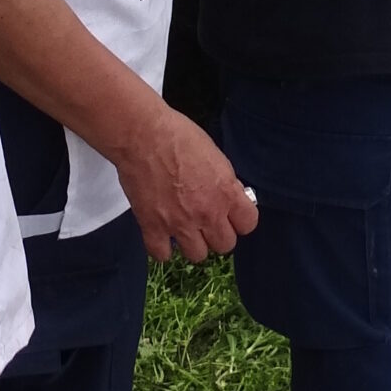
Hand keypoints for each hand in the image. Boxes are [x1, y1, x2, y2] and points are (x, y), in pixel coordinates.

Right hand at [113, 103, 259, 262]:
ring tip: (183, 228)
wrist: (143, 135)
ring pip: (197, 255)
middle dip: (217, 234)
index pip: (248, 224)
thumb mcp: (215, 156)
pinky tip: (161, 233)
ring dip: (192, 243)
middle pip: (225, 245)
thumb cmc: (178, 136)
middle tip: (205, 221)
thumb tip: (228, 197)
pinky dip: (162, 248)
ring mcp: (180, 223)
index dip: (240, 220)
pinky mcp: (153, 227)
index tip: (231, 216)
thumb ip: (224, 183)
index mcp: (226, 192)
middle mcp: (207, 213)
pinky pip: (162, 255)